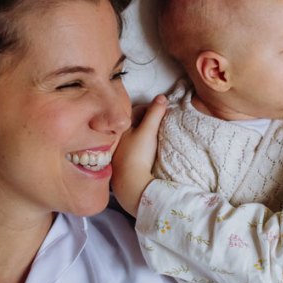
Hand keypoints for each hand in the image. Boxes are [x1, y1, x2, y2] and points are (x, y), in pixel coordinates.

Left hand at [111, 95, 167, 215]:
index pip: (137, 111)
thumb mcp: (148, 131)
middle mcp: (119, 139)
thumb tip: (163, 97)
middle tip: (163, 121)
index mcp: (121, 128)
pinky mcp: (126, 165)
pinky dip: (144, 146)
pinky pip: (137, 149)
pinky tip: (151, 151)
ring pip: (136, 137)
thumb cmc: (137, 155)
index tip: (163, 110)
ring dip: (146, 134)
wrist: (132, 185)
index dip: (151, 108)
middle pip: (136, 124)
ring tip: (159, 135)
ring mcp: (122, 153)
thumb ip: (155, 113)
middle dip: (148, 120)